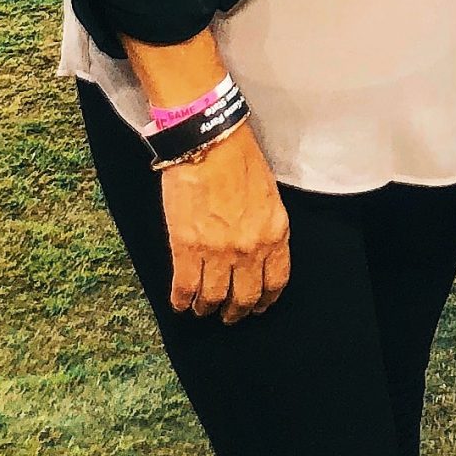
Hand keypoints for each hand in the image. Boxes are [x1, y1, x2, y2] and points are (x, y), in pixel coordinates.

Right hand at [161, 122, 290, 323]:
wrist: (208, 140)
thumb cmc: (238, 158)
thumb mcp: (268, 195)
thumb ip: (265, 227)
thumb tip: (257, 249)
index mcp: (275, 233)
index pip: (276, 282)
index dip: (265, 300)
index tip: (258, 305)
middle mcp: (250, 249)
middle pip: (245, 297)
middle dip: (236, 311)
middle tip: (228, 315)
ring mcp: (218, 252)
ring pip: (213, 298)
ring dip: (207, 308)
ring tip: (202, 309)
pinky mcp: (186, 248)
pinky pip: (185, 288)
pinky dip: (181, 301)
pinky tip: (180, 303)